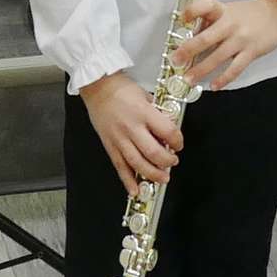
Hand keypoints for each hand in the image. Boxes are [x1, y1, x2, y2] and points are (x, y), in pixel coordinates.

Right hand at [84, 72, 182, 186]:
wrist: (97, 87)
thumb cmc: (121, 88)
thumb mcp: (146, 96)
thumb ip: (157, 114)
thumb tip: (168, 130)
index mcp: (143, 112)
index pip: (167, 132)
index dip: (178, 141)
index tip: (179, 144)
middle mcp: (131, 127)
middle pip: (153, 153)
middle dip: (167, 161)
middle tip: (173, 162)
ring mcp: (119, 138)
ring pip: (137, 163)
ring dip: (152, 174)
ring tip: (162, 178)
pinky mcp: (110, 145)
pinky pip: (119, 167)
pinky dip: (128, 181)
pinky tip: (135, 190)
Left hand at [174, 0, 276, 89]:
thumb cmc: (249, 13)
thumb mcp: (229, 9)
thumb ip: (211, 20)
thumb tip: (190, 35)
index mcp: (223, 10)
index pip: (205, 5)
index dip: (191, 11)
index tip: (181, 19)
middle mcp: (230, 24)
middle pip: (206, 38)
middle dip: (188, 51)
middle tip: (175, 61)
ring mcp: (241, 39)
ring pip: (217, 57)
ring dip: (200, 70)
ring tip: (188, 79)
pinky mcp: (251, 52)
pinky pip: (235, 69)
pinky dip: (223, 79)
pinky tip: (214, 86)